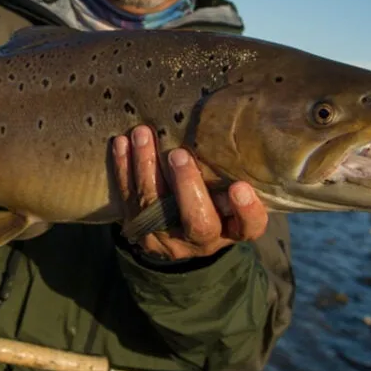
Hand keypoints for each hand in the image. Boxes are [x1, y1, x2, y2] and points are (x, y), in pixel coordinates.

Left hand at [112, 125, 267, 260]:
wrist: (176, 231)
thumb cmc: (213, 197)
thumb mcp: (228, 192)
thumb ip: (231, 173)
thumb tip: (229, 130)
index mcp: (232, 230)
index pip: (249, 227)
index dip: (246, 211)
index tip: (241, 187)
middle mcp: (202, 241)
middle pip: (198, 223)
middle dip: (188, 187)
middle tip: (179, 155)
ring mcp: (166, 238)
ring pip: (155, 206)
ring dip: (146, 167)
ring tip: (143, 136)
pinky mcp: (138, 226)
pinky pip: (128, 197)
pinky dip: (123, 168)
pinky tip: (122, 144)